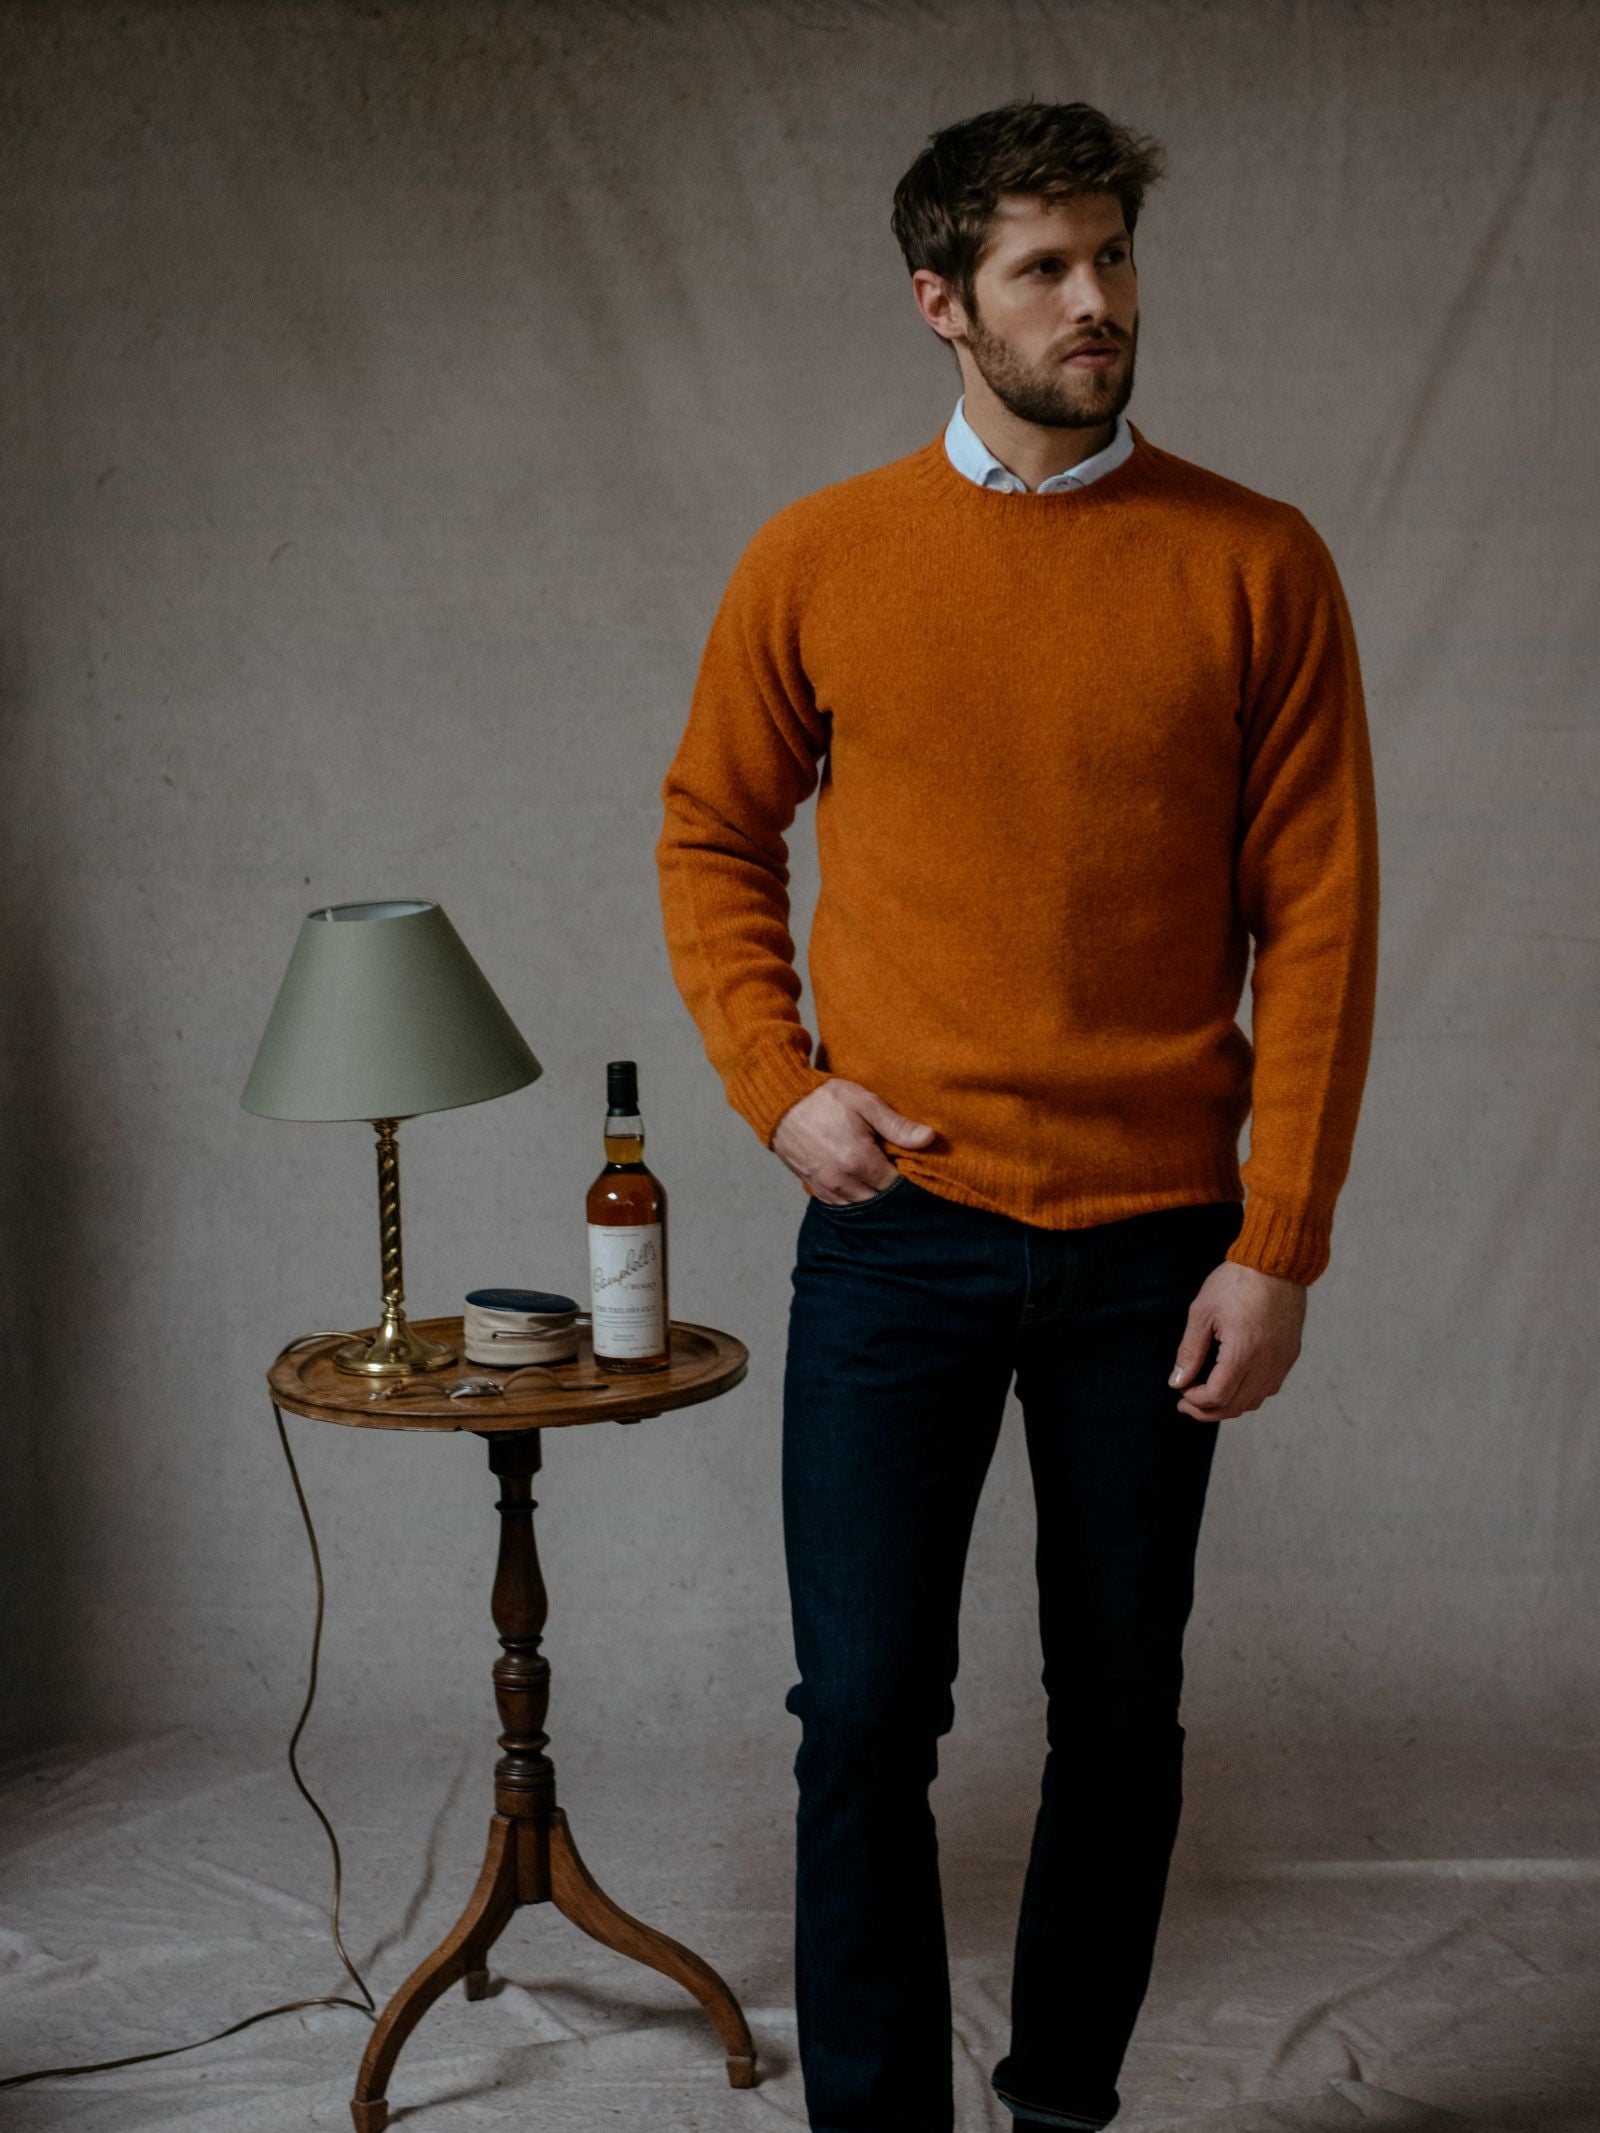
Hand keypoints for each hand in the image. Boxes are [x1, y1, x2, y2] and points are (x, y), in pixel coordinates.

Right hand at [771, 1080, 936, 1203]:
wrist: (781, 1102)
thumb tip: (929, 1138)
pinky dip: (853, 1199)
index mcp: (858, 1160)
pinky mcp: (813, 1187)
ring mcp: (825, 1186)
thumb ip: (897, 1125)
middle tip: (898, 1173)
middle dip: (890, 1191)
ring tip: (880, 1180)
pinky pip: (839, 1205)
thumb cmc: (824, 1098)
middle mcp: (842, 1180)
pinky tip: (860, 1185)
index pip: (894, 1185)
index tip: (911, 1167)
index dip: (906, 1178)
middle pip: (878, 1201)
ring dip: (872, 1197)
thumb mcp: (865, 1103)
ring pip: (859, 1206)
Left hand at [1168, 1259, 1305, 1420]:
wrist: (1276, 1262)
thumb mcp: (1202, 1313)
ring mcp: (1282, 1360)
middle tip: (1187, 1404)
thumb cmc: (1236, 1282)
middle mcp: (1267, 1362)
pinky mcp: (1290, 1354)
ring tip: (1207, 1395)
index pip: (1218, 1396)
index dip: (1195, 1401)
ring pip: (1255, 1401)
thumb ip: (1189, 1352)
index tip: (1181, 1393)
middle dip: (1208, 1411)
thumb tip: (1177, 1382)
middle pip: (1237, 1406)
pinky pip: (1269, 1387)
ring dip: (1229, 1405)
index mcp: (1244, 1352)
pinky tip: (1232, 1382)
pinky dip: (1248, 1393)